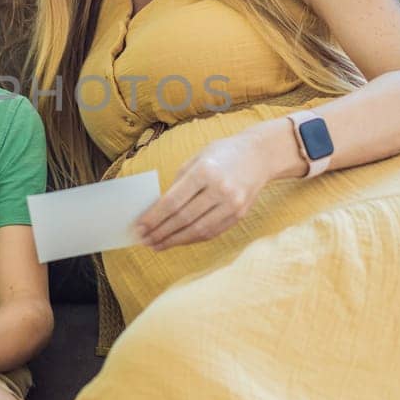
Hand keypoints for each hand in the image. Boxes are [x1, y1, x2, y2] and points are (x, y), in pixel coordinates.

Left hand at [133, 128, 278, 251]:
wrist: (259, 155)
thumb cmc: (222, 154)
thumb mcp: (196, 159)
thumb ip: (178, 183)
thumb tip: (157, 210)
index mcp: (204, 171)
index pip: (173, 201)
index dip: (154, 218)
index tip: (139, 227)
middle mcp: (219, 189)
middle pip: (183, 218)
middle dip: (161, 232)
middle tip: (144, 240)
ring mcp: (232, 204)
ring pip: (198, 230)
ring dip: (175, 240)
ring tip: (157, 245)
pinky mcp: (239, 215)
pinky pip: (212, 232)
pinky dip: (193, 239)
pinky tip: (178, 240)